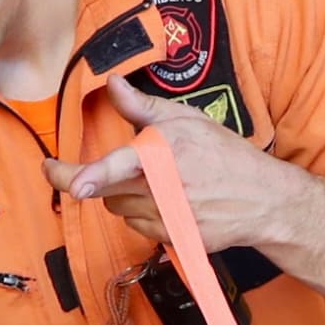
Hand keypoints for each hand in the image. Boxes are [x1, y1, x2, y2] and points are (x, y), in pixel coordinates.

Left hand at [47, 83, 304, 257]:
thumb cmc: (225, 154)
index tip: (62, 177)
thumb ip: (143, 107)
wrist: (262, 199)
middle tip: (69, 168)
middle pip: (102, 192)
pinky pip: (138, 226)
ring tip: (150, 180)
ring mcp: (165, 219)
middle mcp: (159, 191)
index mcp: (160, 157)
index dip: (85, 174)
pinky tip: (166, 200)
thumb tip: (112, 84)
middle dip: (87, 180)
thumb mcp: (186, 120)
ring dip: (122, 194)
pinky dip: (143, 213)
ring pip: (118, 209)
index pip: (115, 167)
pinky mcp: (171, 239)